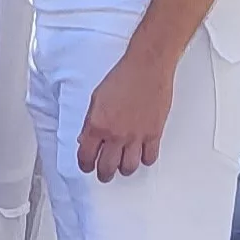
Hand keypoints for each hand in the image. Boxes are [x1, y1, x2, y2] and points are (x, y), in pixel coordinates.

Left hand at [77, 47, 176, 181]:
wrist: (147, 67)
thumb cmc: (123, 77)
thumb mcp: (96, 98)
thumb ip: (90, 122)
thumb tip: (86, 139)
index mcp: (97, 125)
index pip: (87, 157)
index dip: (86, 165)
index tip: (88, 165)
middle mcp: (115, 134)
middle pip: (107, 168)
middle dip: (104, 173)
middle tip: (105, 172)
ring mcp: (136, 136)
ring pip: (128, 167)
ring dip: (124, 168)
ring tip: (123, 164)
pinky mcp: (154, 133)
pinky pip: (149, 158)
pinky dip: (144, 159)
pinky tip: (141, 153)